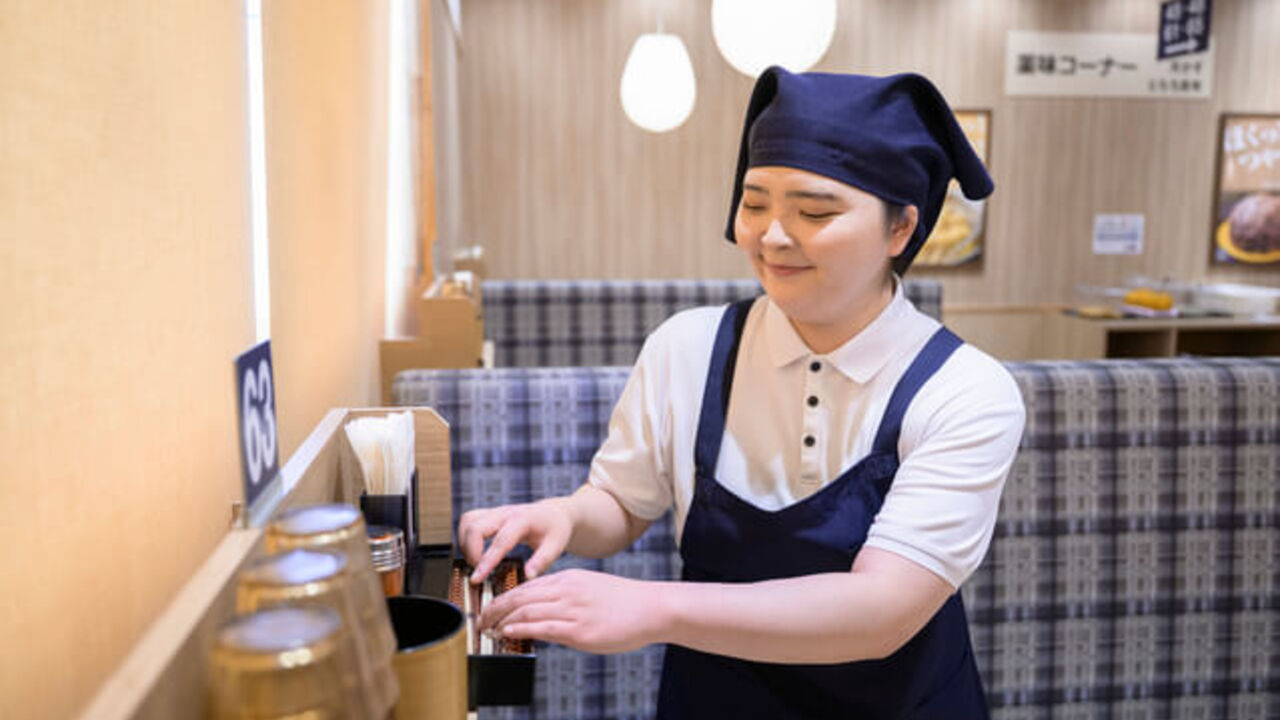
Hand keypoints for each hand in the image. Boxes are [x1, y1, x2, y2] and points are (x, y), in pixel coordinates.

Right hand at [458, 499, 572, 583]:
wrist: (555, 513)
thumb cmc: (556, 530)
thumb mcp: (556, 546)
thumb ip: (542, 561)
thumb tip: (527, 576)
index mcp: (523, 520)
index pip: (500, 541)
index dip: (486, 561)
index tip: (476, 579)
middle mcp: (505, 512)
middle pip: (475, 526)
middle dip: (470, 551)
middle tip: (479, 571)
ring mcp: (495, 511)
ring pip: (467, 520)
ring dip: (465, 543)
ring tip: (475, 562)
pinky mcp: (489, 514)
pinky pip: (468, 520)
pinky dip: (465, 536)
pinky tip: (475, 552)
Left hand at [478, 569, 667, 653]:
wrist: (652, 607)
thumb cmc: (624, 602)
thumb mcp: (589, 589)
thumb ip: (565, 597)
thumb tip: (544, 613)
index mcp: (568, 579)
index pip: (526, 586)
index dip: (503, 598)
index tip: (491, 608)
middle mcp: (567, 591)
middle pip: (520, 596)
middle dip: (496, 608)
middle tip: (482, 619)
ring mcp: (573, 610)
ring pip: (526, 611)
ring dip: (502, 621)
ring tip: (489, 629)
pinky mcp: (580, 630)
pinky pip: (543, 627)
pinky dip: (520, 629)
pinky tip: (507, 632)